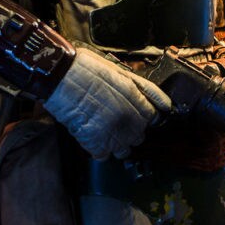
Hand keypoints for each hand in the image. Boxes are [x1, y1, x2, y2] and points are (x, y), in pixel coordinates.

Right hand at [43, 46, 171, 159]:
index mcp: (135, 99)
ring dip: (118, 144)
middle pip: (139, 136)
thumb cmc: (86, 68)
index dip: (145, 117)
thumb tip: (164, 104)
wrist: (59, 75)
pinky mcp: (93, 143)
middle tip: (119, 123)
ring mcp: (111, 133)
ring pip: (124, 150)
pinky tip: (95, 139)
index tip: (139, 117)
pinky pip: (104, 156)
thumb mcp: (120, 71)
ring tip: (107, 133)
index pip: (152, 118)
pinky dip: (100, 151)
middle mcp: (127, 118)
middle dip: (132, 131)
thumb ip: (144, 89)